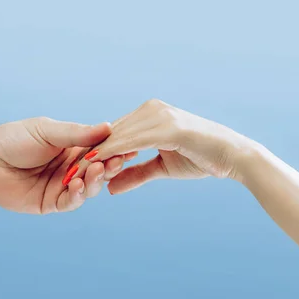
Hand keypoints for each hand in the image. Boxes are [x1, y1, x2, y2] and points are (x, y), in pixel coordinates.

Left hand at [0, 117, 134, 213]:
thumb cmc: (13, 139)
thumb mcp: (47, 130)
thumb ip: (77, 133)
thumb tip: (108, 127)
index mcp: (73, 148)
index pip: (100, 149)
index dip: (114, 149)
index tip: (129, 145)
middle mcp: (71, 168)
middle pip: (99, 170)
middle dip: (109, 166)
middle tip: (116, 160)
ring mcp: (61, 186)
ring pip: (89, 188)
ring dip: (95, 180)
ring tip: (96, 170)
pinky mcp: (50, 203)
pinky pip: (70, 202)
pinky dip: (78, 195)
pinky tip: (77, 185)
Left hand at [73, 99, 253, 193]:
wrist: (233, 155)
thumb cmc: (201, 158)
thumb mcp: (162, 167)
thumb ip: (136, 174)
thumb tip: (110, 188)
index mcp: (149, 115)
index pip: (113, 134)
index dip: (93, 153)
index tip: (73, 169)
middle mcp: (150, 110)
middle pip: (110, 134)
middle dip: (87, 155)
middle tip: (65, 173)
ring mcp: (157, 115)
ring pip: (116, 137)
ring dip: (94, 156)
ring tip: (72, 173)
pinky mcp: (166, 126)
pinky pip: (131, 141)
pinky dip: (111, 154)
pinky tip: (95, 166)